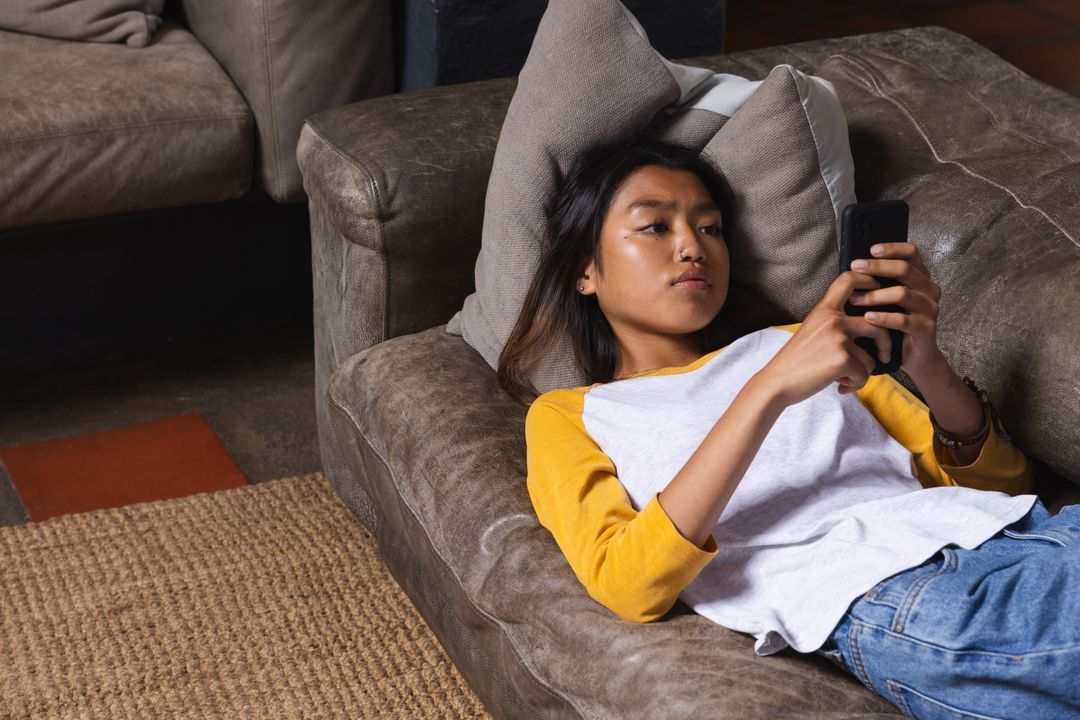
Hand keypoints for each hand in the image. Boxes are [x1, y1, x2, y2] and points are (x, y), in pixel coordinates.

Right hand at [755, 270, 895, 406]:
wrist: (777, 382)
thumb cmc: (796, 361)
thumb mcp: (812, 331)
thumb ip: (833, 323)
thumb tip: (863, 327)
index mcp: (824, 310)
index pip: (848, 280)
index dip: (869, 280)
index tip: (878, 292)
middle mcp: (833, 320)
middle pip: (877, 322)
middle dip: (886, 343)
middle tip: (883, 355)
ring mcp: (838, 338)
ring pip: (871, 357)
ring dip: (862, 373)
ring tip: (845, 378)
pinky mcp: (842, 359)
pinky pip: (864, 374)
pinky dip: (854, 384)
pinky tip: (839, 386)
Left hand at [846, 241, 944, 379]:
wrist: (914, 356)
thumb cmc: (897, 325)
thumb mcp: (889, 300)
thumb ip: (881, 282)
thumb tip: (856, 266)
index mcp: (921, 278)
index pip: (912, 254)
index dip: (892, 248)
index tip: (871, 249)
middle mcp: (929, 290)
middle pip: (905, 270)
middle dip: (877, 267)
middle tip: (855, 267)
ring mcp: (930, 309)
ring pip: (902, 294)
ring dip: (875, 295)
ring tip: (855, 299)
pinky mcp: (925, 328)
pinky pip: (902, 320)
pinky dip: (883, 318)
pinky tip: (868, 318)